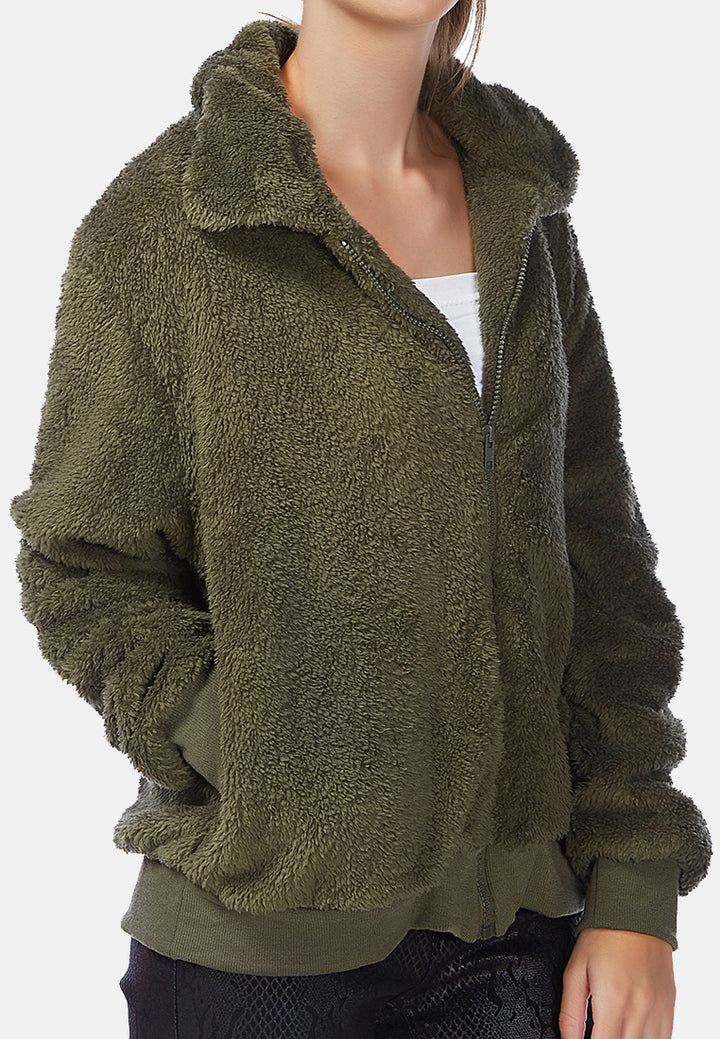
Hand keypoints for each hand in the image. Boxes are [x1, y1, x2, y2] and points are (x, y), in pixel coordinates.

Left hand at [559, 927, 675, 1038]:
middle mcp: (640, 1008)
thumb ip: (570, 1012)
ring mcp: (659, 1008)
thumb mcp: (575, 971)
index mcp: (613, 1000)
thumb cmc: (602, 938)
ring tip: (614, 1030)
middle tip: (598, 1032)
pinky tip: (633, 1033)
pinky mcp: (669, 1004)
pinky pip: (664, 1038)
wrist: (634, 912)